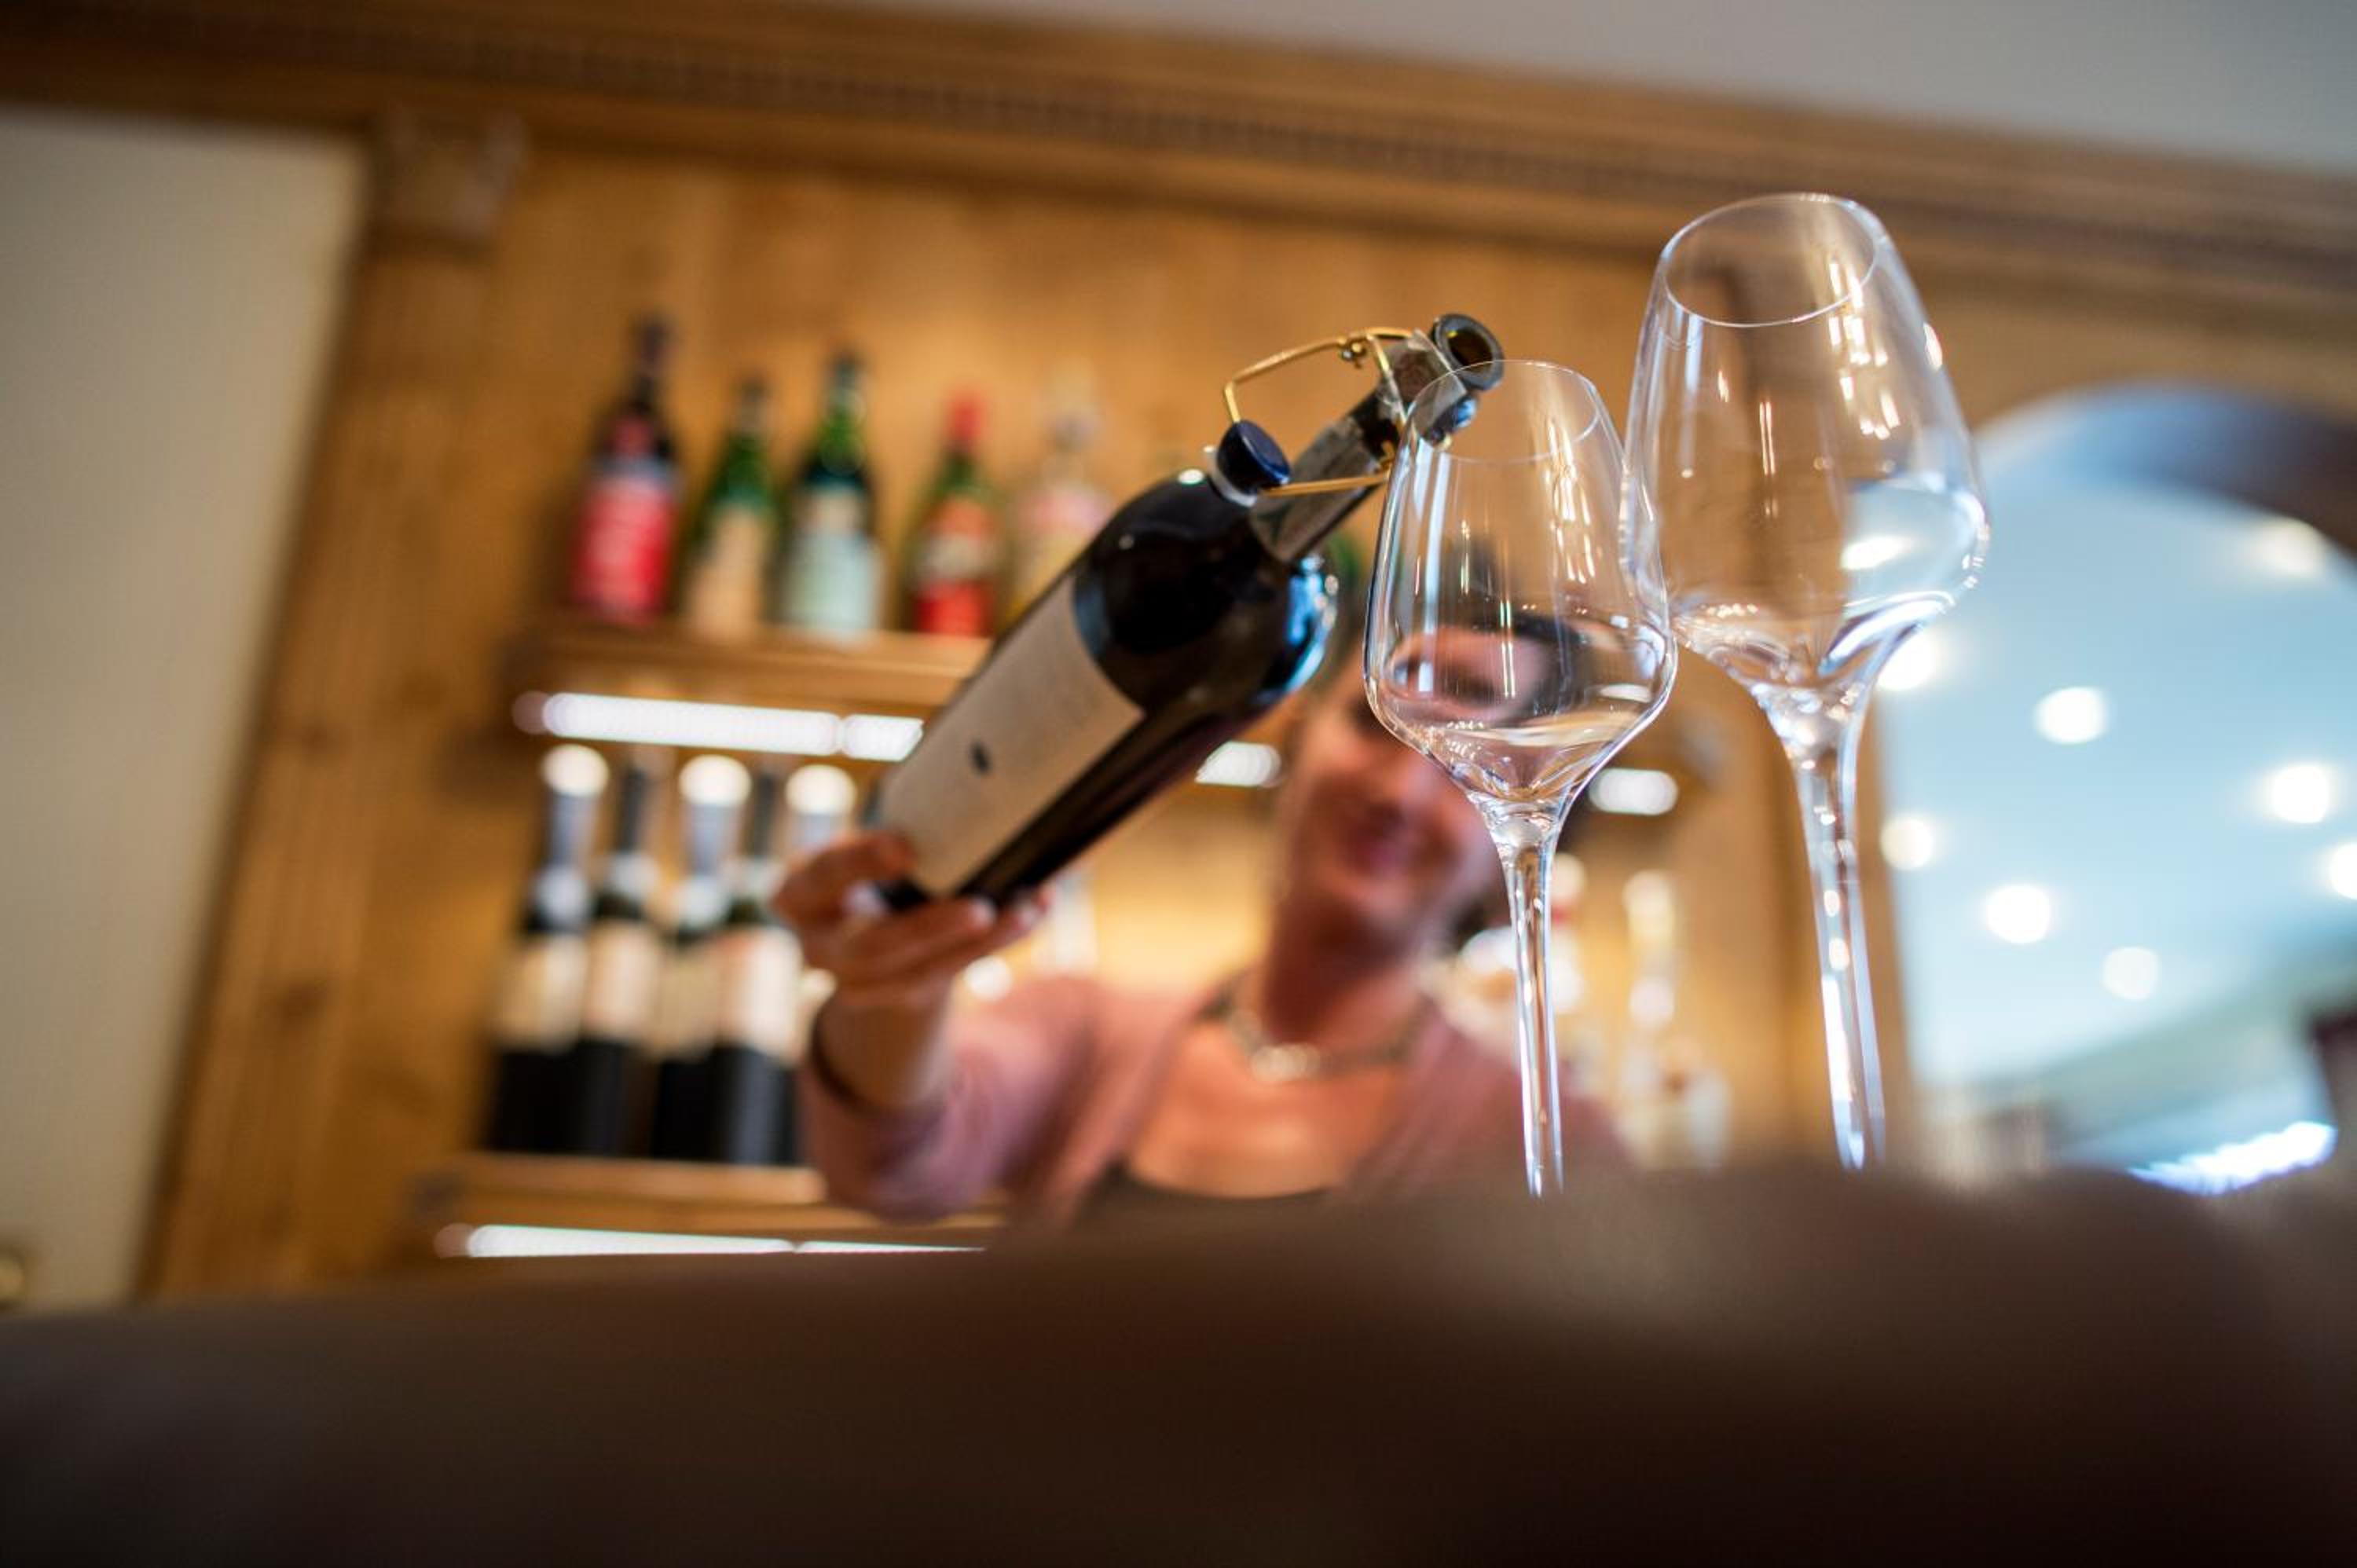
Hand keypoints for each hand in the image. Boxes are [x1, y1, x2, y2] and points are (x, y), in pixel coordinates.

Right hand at [775, 830, 1044, 1010]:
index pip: (824, 874)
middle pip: (871, 945)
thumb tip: (959, 750)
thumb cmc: (865, 871)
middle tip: (980, 909)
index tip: (905, 846)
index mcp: (800, 892)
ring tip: (1025, 910)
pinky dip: (994, 945)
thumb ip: (895, 821)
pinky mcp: (898, 997)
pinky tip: (1029, 915)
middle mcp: (819, 944)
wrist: (864, 942)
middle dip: (929, 929)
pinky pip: (951, 975)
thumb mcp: (859, 851)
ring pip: (920, 973)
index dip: (861, 862)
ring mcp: (856, 982)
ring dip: (980, 943)